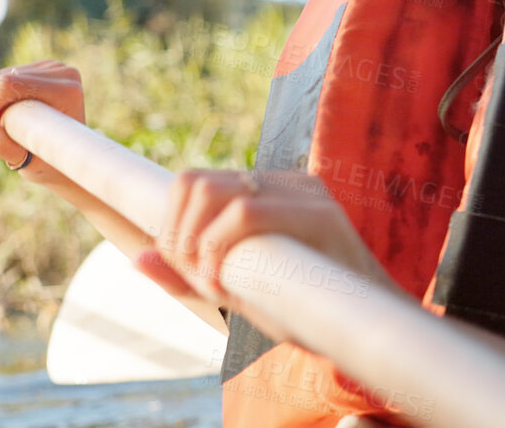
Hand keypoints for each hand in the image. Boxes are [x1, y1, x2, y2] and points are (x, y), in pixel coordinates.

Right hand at [0, 61, 84, 189]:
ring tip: (4, 123)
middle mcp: (62, 73)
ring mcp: (53, 67)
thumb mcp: (19, 158)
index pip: (9, 84)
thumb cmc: (45, 161)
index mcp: (65, 91)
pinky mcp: (41, 67)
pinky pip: (1, 75)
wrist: (65, 154)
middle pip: (0, 78)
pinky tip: (9, 111)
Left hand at [138, 169, 398, 338]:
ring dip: (194, 241)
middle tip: (193, 276)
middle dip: (177, 234)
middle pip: (196, 181)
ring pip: (215, 191)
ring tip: (208, 280)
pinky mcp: (319, 214)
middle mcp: (284, 182)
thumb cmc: (304, 307)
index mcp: (266, 191)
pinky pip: (247, 214)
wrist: (368, 323)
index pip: (195, 181)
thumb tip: (137, 258)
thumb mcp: (238, 289)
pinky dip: (217, 248)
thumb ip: (189, 274)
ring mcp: (303, 193)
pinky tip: (223, 282)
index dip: (171, 225)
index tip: (183, 268)